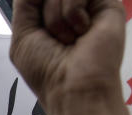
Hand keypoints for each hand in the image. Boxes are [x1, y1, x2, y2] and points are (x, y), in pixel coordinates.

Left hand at [10, 0, 131, 114]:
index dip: (36, 6)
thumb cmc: (48, 73)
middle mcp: (70, 9)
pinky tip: (82, 32)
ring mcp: (90, 5)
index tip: (39, 29)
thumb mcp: (23, 36)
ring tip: (69, 40)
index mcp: (51, 17)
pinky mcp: (108, 3)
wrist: (74, 89)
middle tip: (54, 39)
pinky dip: (72, 12)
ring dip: (55, 18)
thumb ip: (26, 3)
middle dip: (45, 14)